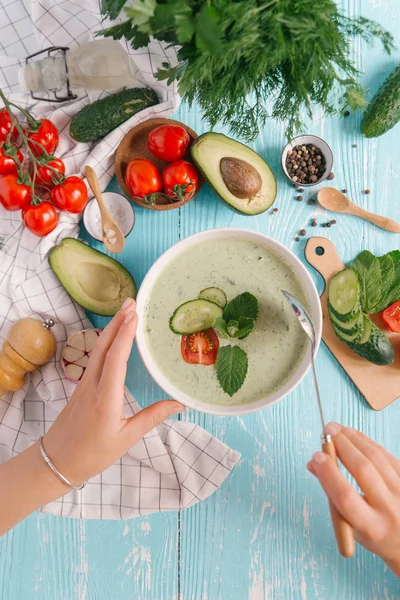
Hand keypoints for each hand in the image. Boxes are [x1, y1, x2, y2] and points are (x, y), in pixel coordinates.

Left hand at [43, 298, 183, 486]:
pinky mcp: (81, 386)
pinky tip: (114, 337)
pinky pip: (94, 357)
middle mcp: (92, 385)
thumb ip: (152, 417)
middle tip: (132, 301)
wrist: (57, 461)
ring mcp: (84, 384)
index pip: (115, 358)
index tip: (135, 315)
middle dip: (117, 321)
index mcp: (105, 398)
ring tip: (125, 311)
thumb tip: (179, 404)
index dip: (125, 335)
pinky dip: (106, 341)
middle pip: (103, 345)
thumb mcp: (126, 438)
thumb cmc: (92, 454)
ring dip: (111, 328)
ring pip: (97, 349)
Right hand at [307, 423, 399, 576]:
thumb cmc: (373, 533)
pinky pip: (386, 455)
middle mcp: (389, 510)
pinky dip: (368, 442)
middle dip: (342, 446)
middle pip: (363, 470)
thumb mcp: (349, 524)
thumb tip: (314, 463)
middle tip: (328, 430)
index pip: (345, 496)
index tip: (316, 457)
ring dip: (354, 439)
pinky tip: (355, 436)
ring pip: (376, 458)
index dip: (329, 474)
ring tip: (338, 428)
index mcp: (370, 528)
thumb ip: (331, 493)